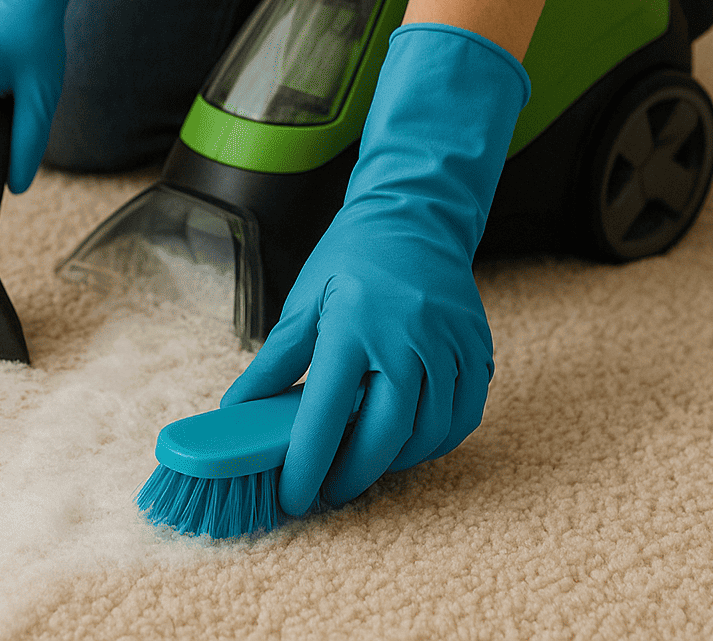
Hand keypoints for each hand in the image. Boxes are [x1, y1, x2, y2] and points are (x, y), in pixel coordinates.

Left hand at [222, 23, 530, 513]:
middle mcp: (407, 340)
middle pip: (384, 436)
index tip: (293, 496)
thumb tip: (235, 410)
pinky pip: (462, 417)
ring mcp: (448, 346)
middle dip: (353, 476)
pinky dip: (435, 440)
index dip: (307, 464)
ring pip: (428, 434)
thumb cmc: (351, 257)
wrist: (415, 215)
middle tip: (329, 491)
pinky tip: (407, 440)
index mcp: (353, 327)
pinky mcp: (477, 350)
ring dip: (394, 462)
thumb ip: (274, 363)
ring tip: (363, 463)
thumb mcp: (304, 302)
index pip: (325, 415)